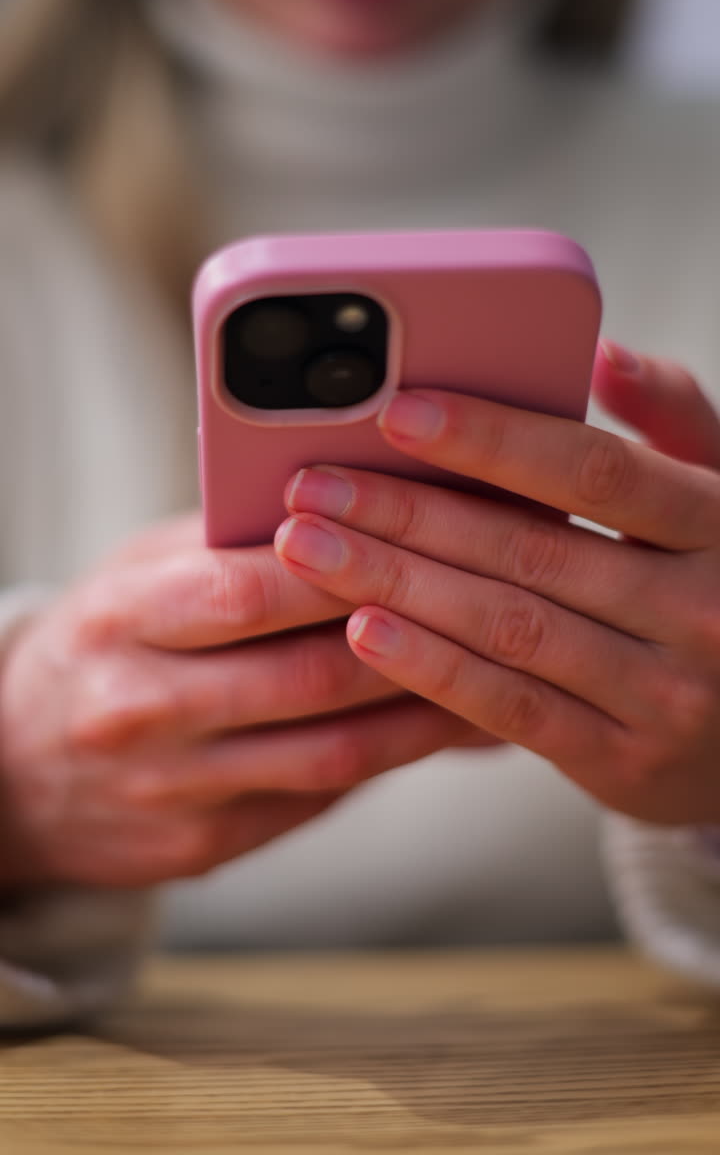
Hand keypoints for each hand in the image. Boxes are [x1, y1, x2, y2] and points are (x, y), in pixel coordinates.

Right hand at [0, 513, 477, 889]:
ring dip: (425, 714)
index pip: (247, 592)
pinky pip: (320, 801)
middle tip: (492, 604)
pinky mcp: (203, 846)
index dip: (344, 567)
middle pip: (306, 677)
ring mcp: (172, 791)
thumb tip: (363, 518)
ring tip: (495, 670)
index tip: (423, 536)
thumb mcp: (139, 572)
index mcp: (120, 621)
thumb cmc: (103, 642)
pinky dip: (390, 761)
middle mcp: (140, 711)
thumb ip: (231, 543)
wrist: (14, 769)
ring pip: (331, 753)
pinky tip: (441, 728)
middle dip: (411, 639)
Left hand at [276, 343, 719, 825]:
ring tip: (311, 547)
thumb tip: (601, 356)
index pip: (595, 472)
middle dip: (409, 514)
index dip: (493, 440)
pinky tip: (363, 631)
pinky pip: (512, 709)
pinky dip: (434, 668)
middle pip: (532, 550)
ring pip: (510, 627)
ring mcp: (663, 694)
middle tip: (313, 485)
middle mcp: (700, 610)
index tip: (399, 412)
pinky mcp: (622, 762)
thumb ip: (675, 418)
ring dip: (398, 584)